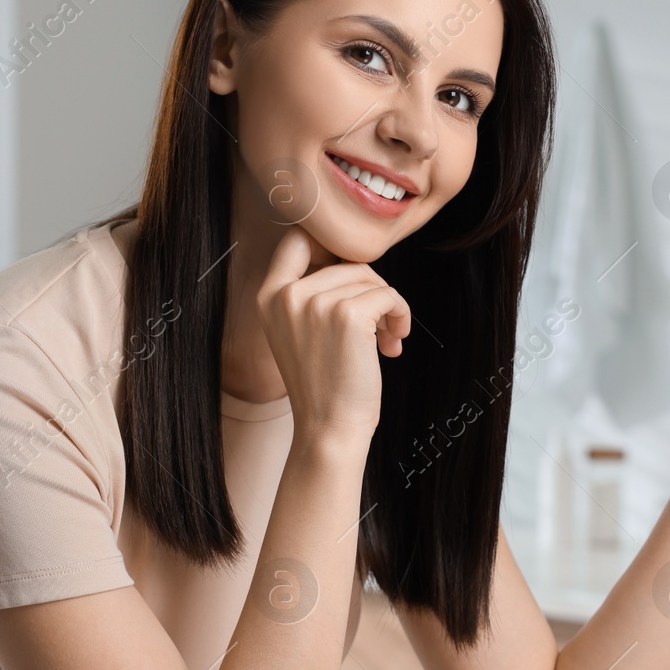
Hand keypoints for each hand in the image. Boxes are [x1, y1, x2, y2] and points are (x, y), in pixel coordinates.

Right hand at [256, 225, 411, 442]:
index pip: (298, 238)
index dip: (332, 247)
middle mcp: (287, 295)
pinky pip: (389, 296)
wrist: (329, 430)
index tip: (353, 276)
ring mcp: (315, 302)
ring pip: (371, 279)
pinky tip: (393, 346)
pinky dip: (401, 316)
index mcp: (268, 296)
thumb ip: (312, 293)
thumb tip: (354, 258)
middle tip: (379, 327)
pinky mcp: (347, 314)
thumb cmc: (323, 386)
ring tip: (385, 341)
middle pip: (348, 262)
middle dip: (371, 291)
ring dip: (387, 309)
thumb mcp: (299, 332)